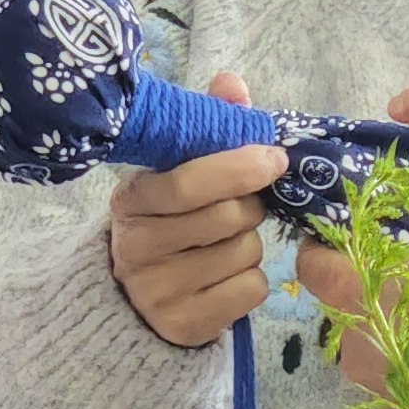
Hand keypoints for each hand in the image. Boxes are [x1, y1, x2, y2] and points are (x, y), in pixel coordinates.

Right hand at [108, 72, 285, 347]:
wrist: (143, 300)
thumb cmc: (173, 222)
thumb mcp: (180, 173)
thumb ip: (209, 127)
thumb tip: (231, 83)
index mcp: (132, 200)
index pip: (188, 183)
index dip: (238, 168)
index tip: (275, 158)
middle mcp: (136, 247)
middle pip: (228, 218)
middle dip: (250, 210)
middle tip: (241, 212)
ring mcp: (156, 291)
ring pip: (244, 254)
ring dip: (251, 247)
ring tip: (225, 248)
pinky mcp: (183, 325)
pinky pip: (251, 290)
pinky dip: (252, 283)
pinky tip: (226, 280)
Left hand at [293, 212, 408, 393]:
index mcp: (349, 290)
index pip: (310, 265)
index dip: (319, 250)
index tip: (336, 241)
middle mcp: (348, 337)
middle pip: (344, 308)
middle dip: (369, 295)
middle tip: (405, 284)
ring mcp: (370, 377)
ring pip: (371, 345)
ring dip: (392, 332)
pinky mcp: (398, 405)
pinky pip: (398, 374)